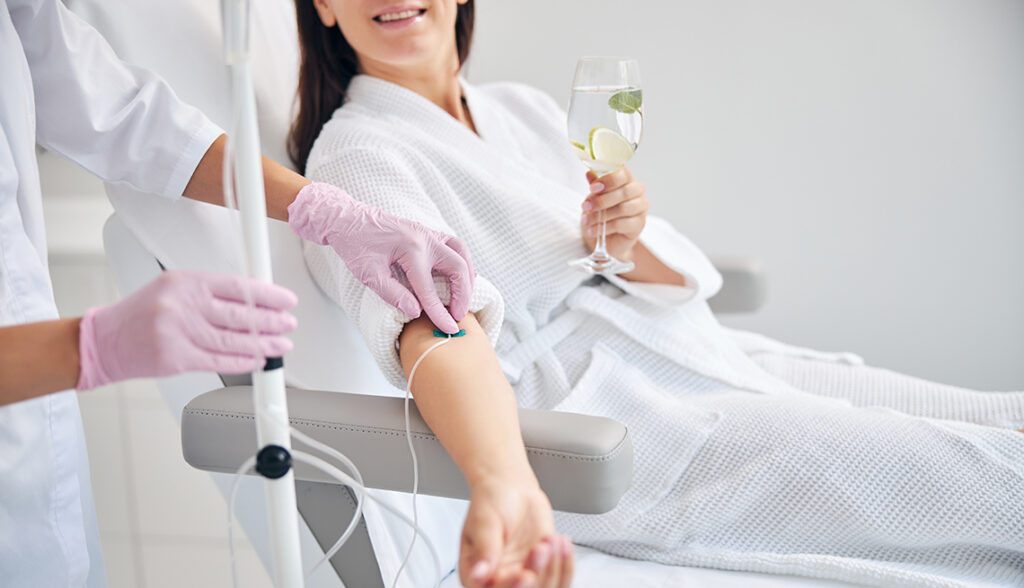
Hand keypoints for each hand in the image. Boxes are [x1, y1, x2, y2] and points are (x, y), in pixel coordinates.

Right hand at [77, 270, 296, 389]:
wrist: (105, 341)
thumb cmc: (142, 313)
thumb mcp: (173, 288)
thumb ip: (210, 293)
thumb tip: (254, 301)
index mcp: (185, 282)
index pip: (237, 286)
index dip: (267, 295)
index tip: (286, 300)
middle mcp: (182, 305)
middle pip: (239, 314)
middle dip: (271, 321)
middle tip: (289, 324)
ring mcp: (178, 333)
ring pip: (232, 340)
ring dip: (263, 344)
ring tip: (282, 345)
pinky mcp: (175, 359)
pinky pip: (218, 361)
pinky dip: (242, 362)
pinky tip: (258, 360)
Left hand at [288, 182, 473, 332]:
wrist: (347, 218)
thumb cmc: (354, 245)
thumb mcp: (368, 274)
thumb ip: (393, 294)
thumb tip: (416, 312)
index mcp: (410, 250)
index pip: (429, 289)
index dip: (439, 313)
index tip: (449, 329)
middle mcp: (425, 239)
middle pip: (458, 268)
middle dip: (462, 295)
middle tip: (458, 316)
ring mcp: (428, 232)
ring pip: (462, 253)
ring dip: (468, 277)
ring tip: (466, 298)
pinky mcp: (427, 231)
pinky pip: (455, 245)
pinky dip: (463, 260)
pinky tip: (463, 275)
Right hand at [460, 478, 573, 587]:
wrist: (512, 490)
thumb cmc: (492, 501)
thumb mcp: (484, 521)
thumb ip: (484, 548)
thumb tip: (478, 575)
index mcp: (476, 574)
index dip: (511, 587)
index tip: (525, 574)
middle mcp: (499, 580)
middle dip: (537, 574)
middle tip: (540, 549)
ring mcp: (523, 577)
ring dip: (553, 568)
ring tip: (550, 539)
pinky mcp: (543, 570)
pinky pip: (560, 582)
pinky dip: (566, 567)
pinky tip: (562, 545)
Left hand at [580, 167, 647, 261]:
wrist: (607, 237)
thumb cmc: (603, 212)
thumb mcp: (595, 197)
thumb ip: (595, 186)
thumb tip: (589, 174)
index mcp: (627, 180)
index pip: (624, 173)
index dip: (608, 179)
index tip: (593, 188)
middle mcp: (637, 192)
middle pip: (624, 192)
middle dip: (602, 200)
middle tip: (585, 206)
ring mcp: (641, 208)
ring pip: (622, 209)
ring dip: (601, 216)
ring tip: (586, 221)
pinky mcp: (639, 224)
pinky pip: (622, 224)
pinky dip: (605, 228)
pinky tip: (594, 231)